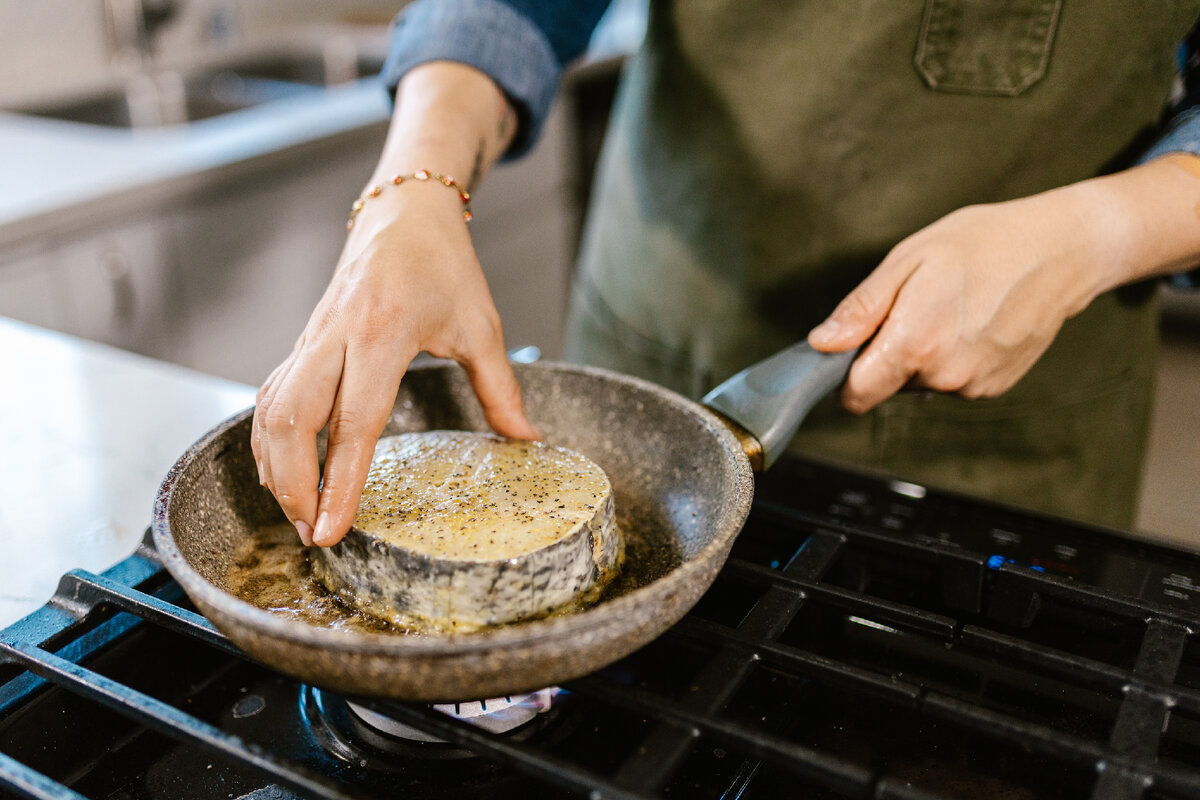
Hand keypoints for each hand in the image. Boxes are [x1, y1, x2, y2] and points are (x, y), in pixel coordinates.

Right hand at [252, 192, 538, 547]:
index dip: (338, 483)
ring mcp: (312, 338)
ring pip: (270, 410)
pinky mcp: (303, 340)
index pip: (352, 424)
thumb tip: (528, 440)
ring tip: (297, 513)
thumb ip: (501, 389)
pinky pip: (270, 394)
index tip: (331, 530)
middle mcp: (335, 337)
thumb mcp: (482, 326)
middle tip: (312, 534)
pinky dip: (268, 438)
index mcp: (382, 334)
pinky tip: (282, 469)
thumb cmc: (444, 262)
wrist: (405, 212)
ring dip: (274, 467)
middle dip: (293, 486)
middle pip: (291, 422)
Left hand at [806, 186, 1113, 412]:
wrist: (1062, 250)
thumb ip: (861, 309)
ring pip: (920, 384)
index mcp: (915, 344)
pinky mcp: (995, 387)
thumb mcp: (908, 260)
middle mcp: (945, 375)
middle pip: (887, 386)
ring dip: (922, 356)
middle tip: (913, 307)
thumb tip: (822, 344)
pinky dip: (953, 359)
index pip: (855, 395)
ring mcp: (973, 386)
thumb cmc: (982, 244)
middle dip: (886, 356)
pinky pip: (952, 382)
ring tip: (950, 308)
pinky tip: (973, 323)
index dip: (843, 377)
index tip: (849, 351)